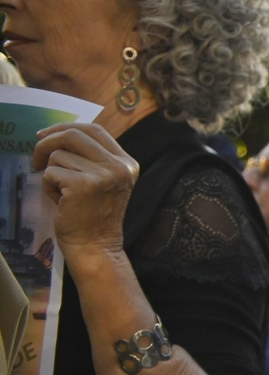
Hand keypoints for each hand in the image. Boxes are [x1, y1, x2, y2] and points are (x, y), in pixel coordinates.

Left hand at [32, 122, 137, 267]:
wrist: (96, 246)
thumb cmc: (92, 216)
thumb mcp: (104, 181)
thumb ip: (92, 159)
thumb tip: (59, 135)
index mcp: (126, 163)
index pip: (95, 130)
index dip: (67, 127)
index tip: (46, 134)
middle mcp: (119, 166)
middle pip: (74, 134)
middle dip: (48, 141)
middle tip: (36, 156)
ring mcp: (103, 175)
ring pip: (59, 155)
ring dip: (51, 173)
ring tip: (61, 192)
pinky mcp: (84, 185)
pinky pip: (51, 172)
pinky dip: (48, 186)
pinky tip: (60, 200)